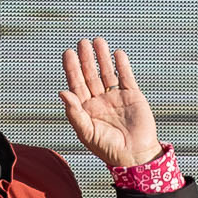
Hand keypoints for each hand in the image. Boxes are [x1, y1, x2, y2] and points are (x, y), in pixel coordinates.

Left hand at [59, 36, 161, 170]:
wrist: (135, 156)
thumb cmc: (109, 149)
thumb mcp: (87, 133)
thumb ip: (75, 113)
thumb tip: (62, 92)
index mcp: (86, 109)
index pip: (76, 84)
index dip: (72, 68)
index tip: (68, 53)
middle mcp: (99, 101)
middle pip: (90, 75)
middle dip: (85, 59)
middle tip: (81, 42)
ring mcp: (116, 97)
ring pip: (107, 72)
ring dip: (102, 57)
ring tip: (98, 41)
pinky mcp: (132, 96)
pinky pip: (126, 77)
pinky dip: (122, 65)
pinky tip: (116, 53)